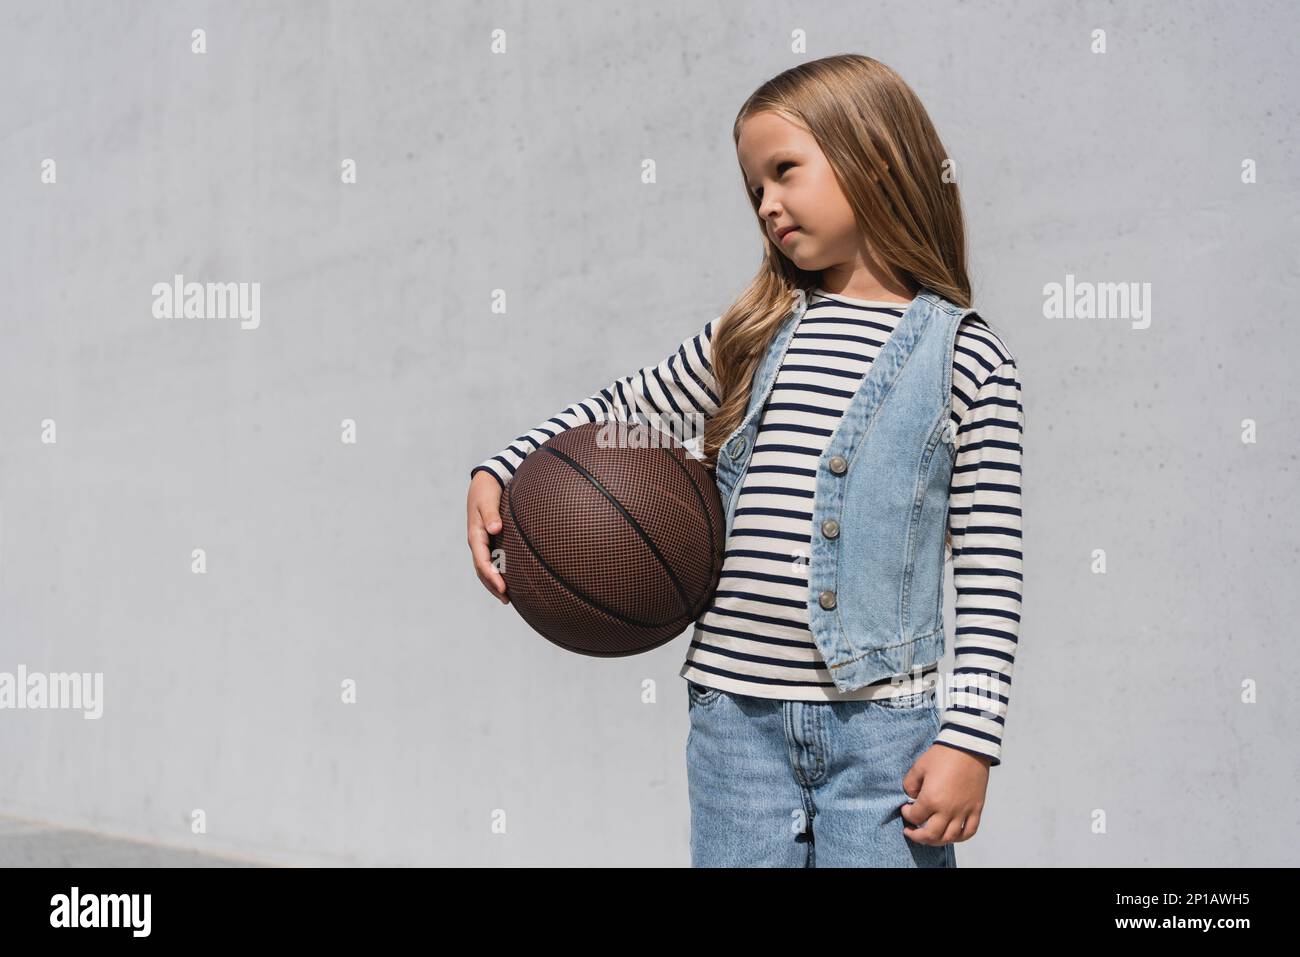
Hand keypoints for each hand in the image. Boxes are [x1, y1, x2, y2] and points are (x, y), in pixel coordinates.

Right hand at [467, 472, 508, 603]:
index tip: (503, 588)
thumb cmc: (487, 491)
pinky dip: (496, 572)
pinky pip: (490, 561)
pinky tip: (507, 580)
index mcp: (475, 535)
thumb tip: (495, 529)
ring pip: (485, 568)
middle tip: (506, 599)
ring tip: (506, 598)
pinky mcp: (488, 540)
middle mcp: (477, 541)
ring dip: (493, 583)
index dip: (491, 576)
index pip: (482, 561)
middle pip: (482, 569)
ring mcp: (482, 542)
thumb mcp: (487, 500)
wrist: (485, 482)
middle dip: (492, 585)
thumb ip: (491, 514)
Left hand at [898, 744, 989, 844]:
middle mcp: (947, 810)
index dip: (906, 814)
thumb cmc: (943, 755)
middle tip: (911, 831)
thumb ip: (910, 784)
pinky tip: (951, 835)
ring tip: (928, 836)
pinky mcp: (976, 809)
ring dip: (936, 841)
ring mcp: (963, 811)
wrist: (968, 747)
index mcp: (931, 799)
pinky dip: (959, 838)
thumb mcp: (919, 767)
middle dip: (917, 836)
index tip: (905, 809)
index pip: (914, 816)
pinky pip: (969, 831)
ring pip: (949, 837)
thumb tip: (911, 797)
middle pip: (930, 835)